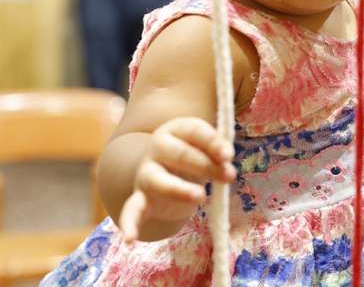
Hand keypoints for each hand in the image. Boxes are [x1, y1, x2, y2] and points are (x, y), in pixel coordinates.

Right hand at [118, 117, 234, 241]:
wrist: (165, 171)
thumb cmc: (193, 156)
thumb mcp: (207, 149)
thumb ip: (218, 153)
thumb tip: (227, 164)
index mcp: (175, 130)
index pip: (194, 130)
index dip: (212, 142)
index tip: (229, 155)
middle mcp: (156, 148)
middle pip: (179, 153)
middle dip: (206, 165)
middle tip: (229, 175)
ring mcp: (145, 173)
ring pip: (158, 180)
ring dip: (180, 189)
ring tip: (201, 196)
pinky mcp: (139, 198)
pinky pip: (131, 210)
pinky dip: (129, 224)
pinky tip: (129, 239)